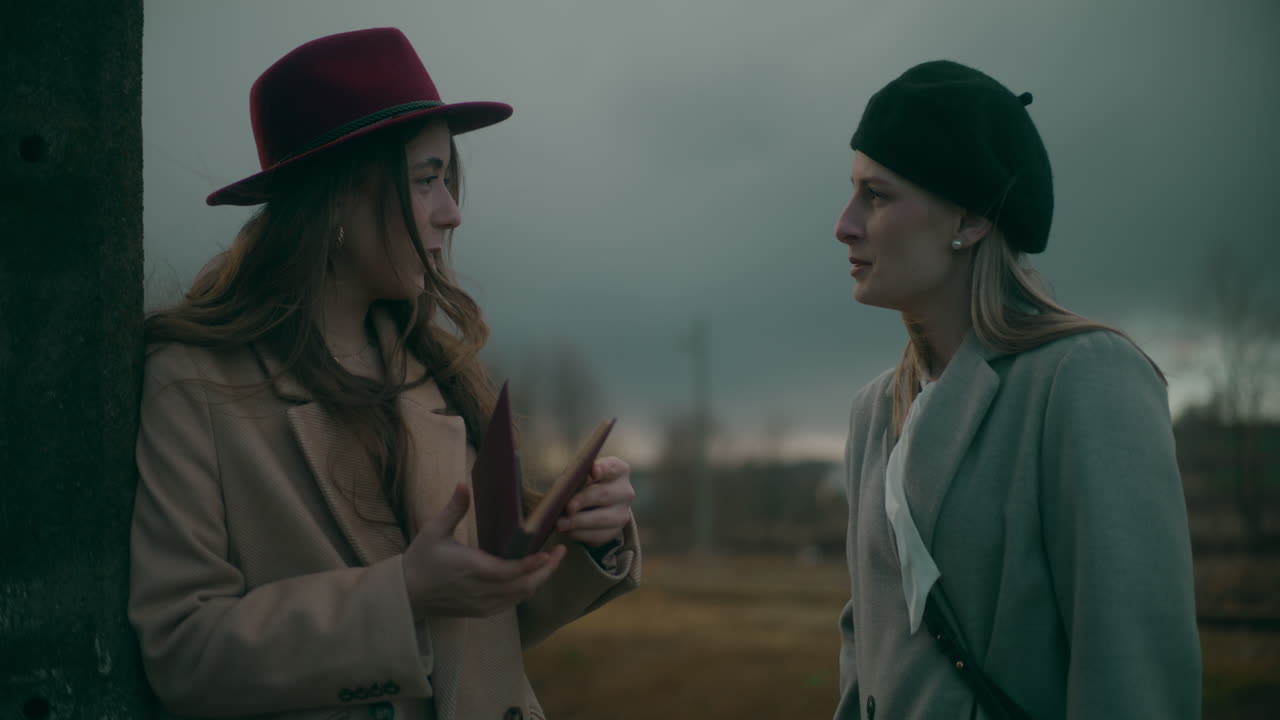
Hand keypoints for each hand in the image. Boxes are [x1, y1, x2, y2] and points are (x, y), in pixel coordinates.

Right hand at [402, 483, 565, 619]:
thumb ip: (453, 509)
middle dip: (546, 570)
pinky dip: (525, 591)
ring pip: (520, 596)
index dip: (533, 564)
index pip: (510, 570)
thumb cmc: (420, 560)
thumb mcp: (433, 531)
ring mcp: (483, 604)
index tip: (550, 553)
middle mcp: (482, 590)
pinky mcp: (482, 612)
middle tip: (561, 553)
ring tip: (552, 563)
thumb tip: (463, 484)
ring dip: (539, 580)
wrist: (406, 595)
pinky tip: (532, 578)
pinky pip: (511, 604)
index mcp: (472, 569)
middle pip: (524, 585)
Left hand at [556, 455, 634, 547]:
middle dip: (583, 500)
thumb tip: (557, 495)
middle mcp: (625, 491)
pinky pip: (598, 535)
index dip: (603, 468)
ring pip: (602, 518)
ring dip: (579, 521)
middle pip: (604, 494)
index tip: (593, 471)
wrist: (593, 507)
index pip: (613, 467)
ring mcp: (623, 513)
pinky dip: (581, 533)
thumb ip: (573, 480)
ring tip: (560, 524)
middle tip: (568, 507)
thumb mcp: (579, 478)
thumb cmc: (582, 485)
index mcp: (618, 470)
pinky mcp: (615, 531)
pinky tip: (568, 531)